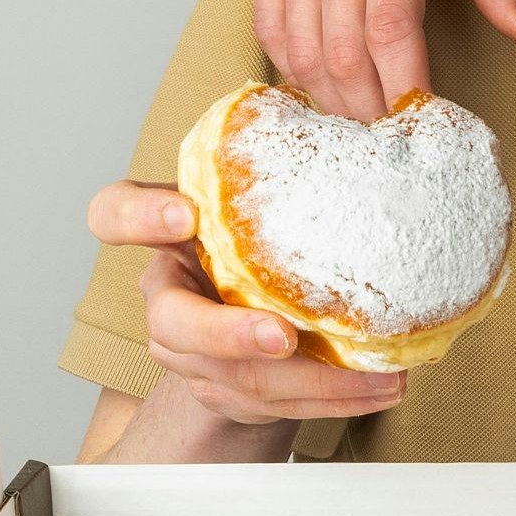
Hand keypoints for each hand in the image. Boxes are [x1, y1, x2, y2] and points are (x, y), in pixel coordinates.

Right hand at [87, 180, 404, 426]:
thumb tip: (399, 110)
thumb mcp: (271, 193)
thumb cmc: (267, 235)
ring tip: (377, 376)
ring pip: (235, 378)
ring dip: (312, 383)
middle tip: (281, 337)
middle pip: (173, 323)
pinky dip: (334, 397)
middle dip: (227, 334)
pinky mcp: (228, 392)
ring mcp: (194, 354)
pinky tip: (381, 387)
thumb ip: (295, 158)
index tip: (186, 211)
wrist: (255, 315)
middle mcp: (170, 296)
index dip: (139, 215)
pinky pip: (277, 404)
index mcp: (168, 233)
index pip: (116, 212)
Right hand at [256, 0, 515, 118]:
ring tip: (361, 127)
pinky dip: (290, 58)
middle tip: (397, 144)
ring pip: (297, 41)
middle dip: (367, 108)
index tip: (428, 120)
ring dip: (326, 93)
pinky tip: (316, 83)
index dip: (404, 87)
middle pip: (339, 50)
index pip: (389, 31)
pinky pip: (269, 14)